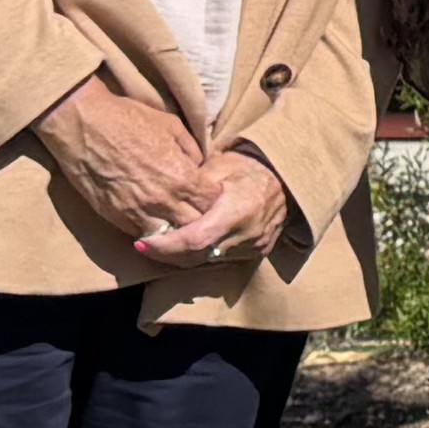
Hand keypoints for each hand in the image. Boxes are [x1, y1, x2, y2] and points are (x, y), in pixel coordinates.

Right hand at [35, 75, 222, 246]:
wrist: (82, 125)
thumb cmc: (127, 119)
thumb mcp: (171, 125)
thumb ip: (191, 150)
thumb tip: (202, 166)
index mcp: (181, 176)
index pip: (213, 202)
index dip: (214, 197)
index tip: (209, 192)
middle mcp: (163, 200)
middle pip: (196, 225)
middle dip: (201, 219)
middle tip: (197, 210)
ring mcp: (138, 213)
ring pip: (170, 239)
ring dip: (176, 231)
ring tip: (177, 222)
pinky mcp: (116, 218)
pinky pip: (143, 236)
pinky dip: (152, 234)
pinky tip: (154, 222)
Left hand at [137, 146, 292, 266]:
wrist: (286, 176)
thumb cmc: (248, 166)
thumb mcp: (219, 166)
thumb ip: (193, 188)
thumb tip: (163, 203)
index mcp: (238, 210)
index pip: (194, 240)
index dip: (165, 246)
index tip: (142, 243)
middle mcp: (248, 234)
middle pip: (197, 257)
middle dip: (168, 254)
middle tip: (145, 246)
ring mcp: (255, 246)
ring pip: (208, 262)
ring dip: (182, 257)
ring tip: (162, 244)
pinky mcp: (258, 252)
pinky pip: (222, 260)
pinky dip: (202, 255)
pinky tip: (187, 245)